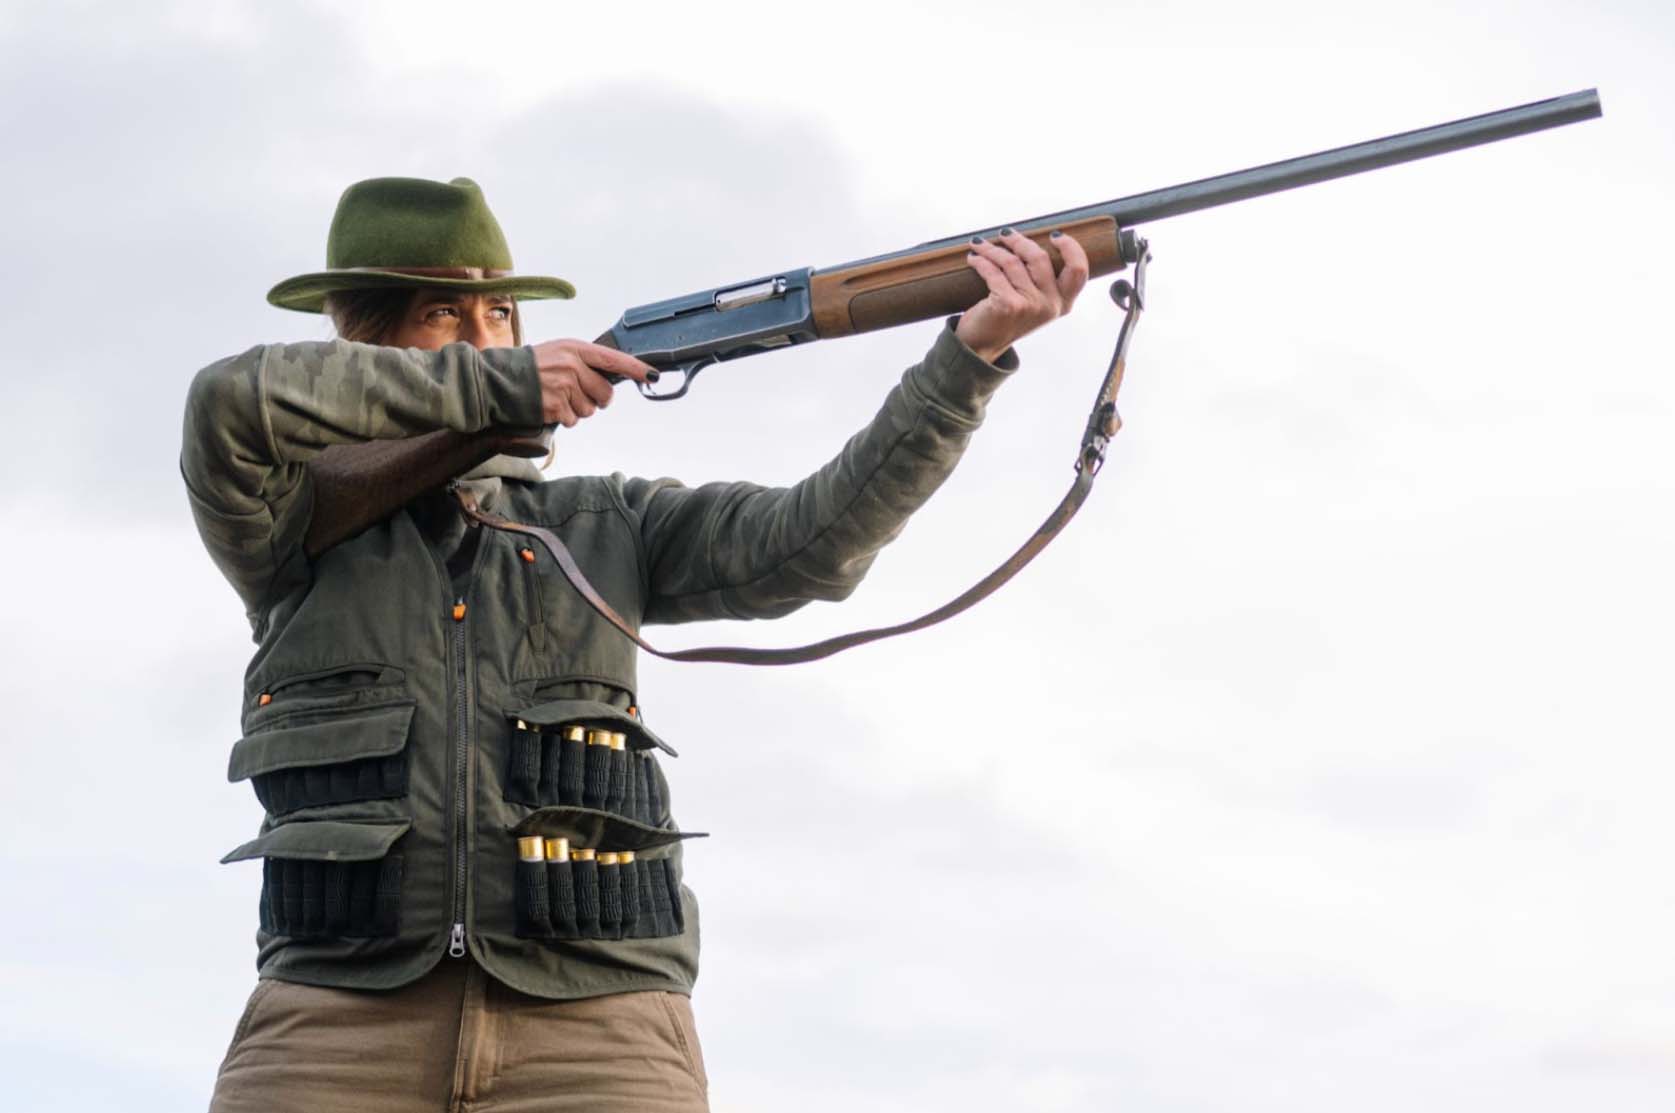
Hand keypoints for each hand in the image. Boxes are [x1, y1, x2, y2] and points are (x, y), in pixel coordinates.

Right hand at [528, 340, 657, 427]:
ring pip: (590, 410)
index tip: (652, 376)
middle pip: (606, 393)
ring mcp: (565, 386)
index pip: (614, 359)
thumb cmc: (530, 368)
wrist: (497, 380)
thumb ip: (584, 362)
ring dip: (577, 410)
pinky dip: (564, 419)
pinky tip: (550, 407)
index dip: (636, 369)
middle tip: (578, 394)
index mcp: (576, 349)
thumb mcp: (558, 353)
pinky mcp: (557, 406)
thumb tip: (610, 379)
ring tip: (557, 398)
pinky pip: (574, 420)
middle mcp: (573, 365)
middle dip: (596, 400)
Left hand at [955, 229, 1089, 362]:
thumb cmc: (1008, 318)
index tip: (1055, 235)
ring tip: (980, 245)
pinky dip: (980, 261)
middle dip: (1018, 241)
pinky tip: (973, 258)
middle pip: (1040, 257)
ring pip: (1012, 262)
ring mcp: (1031, 306)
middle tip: (1004, 234)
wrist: (982, 347)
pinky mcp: (1009, 305)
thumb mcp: (1034, 302)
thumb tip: (1029, 241)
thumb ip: (1042, 280)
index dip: (1070, 247)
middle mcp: (1051, 305)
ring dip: (992, 249)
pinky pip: (994, 272)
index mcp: (1063, 303)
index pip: (1078, 270)